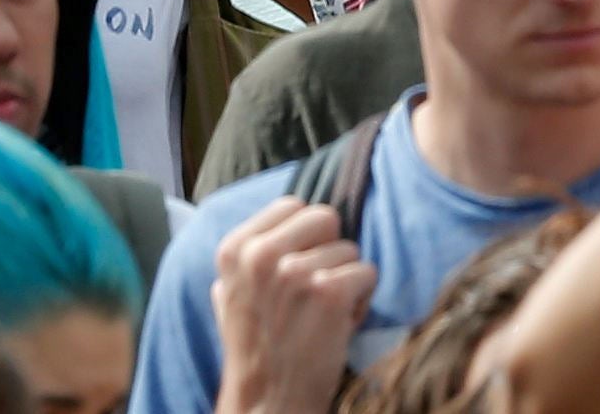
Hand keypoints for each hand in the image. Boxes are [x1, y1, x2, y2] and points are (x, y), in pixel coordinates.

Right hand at [210, 199, 374, 413]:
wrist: (269, 400)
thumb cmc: (256, 349)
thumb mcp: (231, 295)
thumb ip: (248, 258)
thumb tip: (275, 224)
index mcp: (235, 249)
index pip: (292, 205)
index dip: (305, 237)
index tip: (297, 268)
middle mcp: (261, 255)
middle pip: (325, 217)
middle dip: (329, 250)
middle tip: (316, 287)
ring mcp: (295, 272)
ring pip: (350, 249)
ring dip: (346, 280)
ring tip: (324, 312)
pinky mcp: (329, 292)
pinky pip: (368, 272)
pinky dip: (362, 299)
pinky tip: (340, 322)